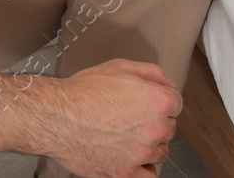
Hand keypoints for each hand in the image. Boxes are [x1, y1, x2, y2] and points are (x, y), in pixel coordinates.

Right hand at [42, 59, 181, 177]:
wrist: (57, 118)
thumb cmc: (83, 93)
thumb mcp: (120, 67)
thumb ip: (152, 74)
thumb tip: (167, 84)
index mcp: (157, 101)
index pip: (176, 104)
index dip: (161, 102)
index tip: (149, 105)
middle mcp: (154, 128)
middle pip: (169, 128)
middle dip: (155, 123)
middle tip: (132, 119)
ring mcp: (141, 153)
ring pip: (160, 151)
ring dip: (149, 146)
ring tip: (128, 138)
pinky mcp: (125, 173)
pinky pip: (149, 176)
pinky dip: (144, 169)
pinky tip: (133, 160)